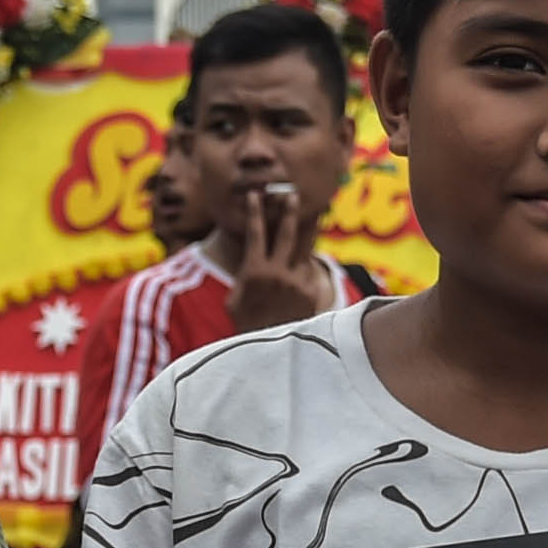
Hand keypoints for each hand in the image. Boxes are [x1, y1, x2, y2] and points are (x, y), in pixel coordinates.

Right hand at [225, 185, 320, 331]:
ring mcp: (297, 282)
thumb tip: (253, 260)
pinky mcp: (311, 293)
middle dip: (289, 212)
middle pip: (287, 233)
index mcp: (254, 271)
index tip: (256, 195)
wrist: (268, 352)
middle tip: (293, 196)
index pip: (255, 233)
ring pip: (305, 249)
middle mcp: (277, 273)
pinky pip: (310, 274)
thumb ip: (245, 277)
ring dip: (308, 230)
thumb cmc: (246, 325)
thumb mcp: (234, 300)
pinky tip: (301, 276)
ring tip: (313, 214)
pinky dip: (305, 271)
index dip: (255, 212)